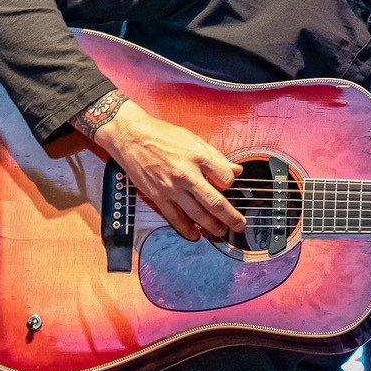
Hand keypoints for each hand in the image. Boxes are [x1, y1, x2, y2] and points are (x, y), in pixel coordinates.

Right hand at [86, 96, 245, 241]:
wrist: (131, 136)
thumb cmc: (162, 135)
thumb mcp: (193, 139)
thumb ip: (215, 157)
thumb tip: (236, 170)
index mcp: (198, 156)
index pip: (225, 178)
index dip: (231, 183)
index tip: (228, 184)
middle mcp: (186, 174)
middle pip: (215, 202)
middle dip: (231, 217)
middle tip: (240, 226)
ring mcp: (171, 188)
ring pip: (197, 214)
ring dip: (212, 226)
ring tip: (222, 232)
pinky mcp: (158, 197)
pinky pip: (175, 218)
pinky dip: (186, 229)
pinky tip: (195, 235)